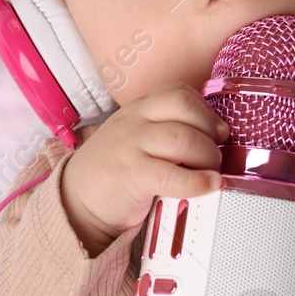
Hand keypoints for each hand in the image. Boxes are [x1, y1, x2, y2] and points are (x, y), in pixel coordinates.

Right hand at [61, 83, 229, 257]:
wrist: (77, 203)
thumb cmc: (115, 173)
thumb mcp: (137, 140)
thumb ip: (167, 132)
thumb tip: (216, 139)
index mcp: (138, 109)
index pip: (178, 92)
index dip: (205, 110)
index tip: (217, 131)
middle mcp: (134, 121)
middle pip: (184, 108)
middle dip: (211, 130)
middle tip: (217, 153)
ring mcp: (131, 146)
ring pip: (183, 139)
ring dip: (209, 156)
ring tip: (212, 172)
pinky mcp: (131, 175)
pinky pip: (174, 175)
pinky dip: (199, 182)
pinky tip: (210, 185)